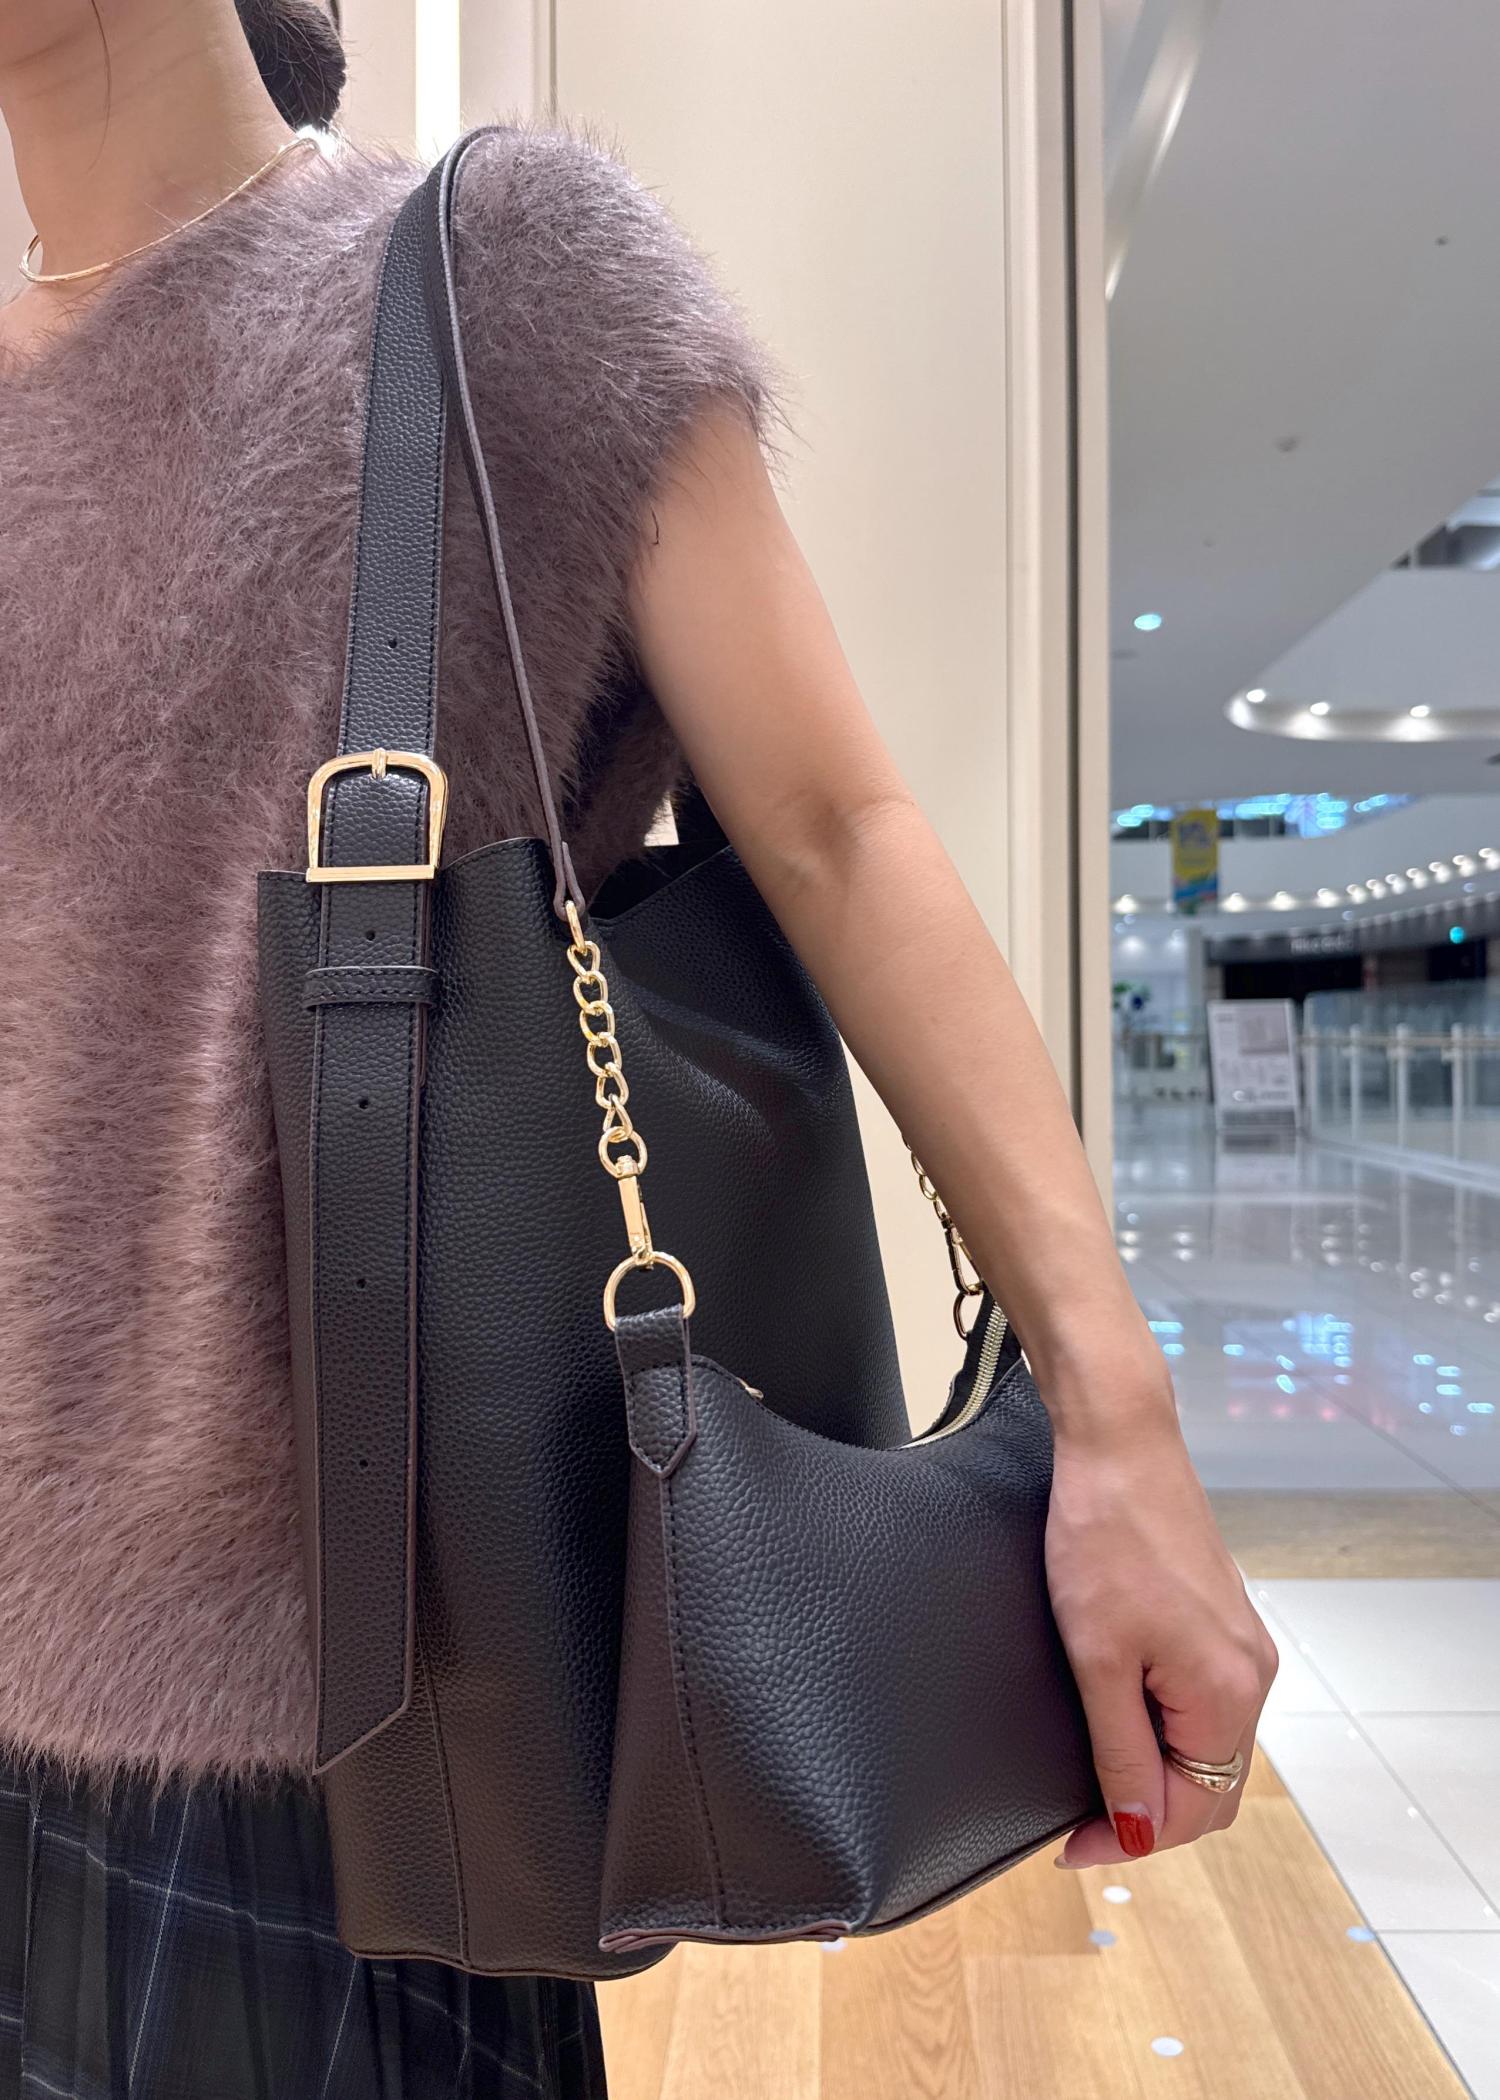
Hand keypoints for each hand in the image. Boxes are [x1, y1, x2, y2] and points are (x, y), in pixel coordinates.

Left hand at [1042, 1403, 1278, 1865]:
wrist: (1121, 1447)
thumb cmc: (1105, 1540)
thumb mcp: (1099, 1661)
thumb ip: (1122, 1753)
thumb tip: (1136, 1830)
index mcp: (1229, 1694)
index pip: (1191, 1810)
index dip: (1128, 1839)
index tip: (1071, 1846)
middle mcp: (1251, 1676)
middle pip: (1210, 1788)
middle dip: (1147, 1816)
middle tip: (1078, 1824)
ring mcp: (1242, 1646)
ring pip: (1209, 1748)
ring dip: (1159, 1776)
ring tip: (1093, 1782)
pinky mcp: (1222, 1622)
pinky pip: (1205, 1705)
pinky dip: (1168, 1734)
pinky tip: (1122, 1728)